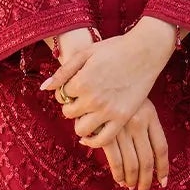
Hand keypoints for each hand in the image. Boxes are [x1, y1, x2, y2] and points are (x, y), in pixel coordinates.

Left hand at [39, 17, 176, 149]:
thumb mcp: (85, 53)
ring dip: (80, 123)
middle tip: (81, 99)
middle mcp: (93, 99)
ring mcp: (108, 110)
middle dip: (72, 107)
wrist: (145, 51)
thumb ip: (63, 72)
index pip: (61, 95)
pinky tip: (90, 135)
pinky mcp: (122, 118)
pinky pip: (102, 140)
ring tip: (87, 113)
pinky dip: (93, 141)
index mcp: (81, 81)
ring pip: (81, 129)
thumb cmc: (115, 49)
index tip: (76, 86)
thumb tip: (45, 88)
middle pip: (69, 113)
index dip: (66, 91)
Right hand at [99, 98, 170, 189]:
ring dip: (133, 180)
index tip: (163, 182)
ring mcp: (122, 128)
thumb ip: (143, 123)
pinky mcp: (106, 132)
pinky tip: (120, 180)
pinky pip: (115, 160)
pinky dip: (119, 173)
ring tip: (131, 187)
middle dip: (147, 181)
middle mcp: (139, 123)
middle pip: (148, 161)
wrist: (96, 74)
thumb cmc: (115, 89)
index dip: (163, 168)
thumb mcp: (136, 100)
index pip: (161, 148)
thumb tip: (148, 152)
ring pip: (133, 163)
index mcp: (150, 115)